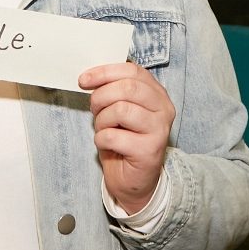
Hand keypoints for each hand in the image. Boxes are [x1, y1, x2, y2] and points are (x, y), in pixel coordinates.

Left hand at [78, 62, 174, 214]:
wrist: (133, 178)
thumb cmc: (123, 139)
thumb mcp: (119, 108)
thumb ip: (112, 90)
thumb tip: (89, 77)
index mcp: (157, 93)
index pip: (132, 71)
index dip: (105, 72)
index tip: (84, 80)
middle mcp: (163, 109)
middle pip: (127, 88)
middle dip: (101, 97)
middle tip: (94, 109)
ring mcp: (159, 130)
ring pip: (120, 110)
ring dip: (101, 120)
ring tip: (103, 129)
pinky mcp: (149, 150)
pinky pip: (112, 136)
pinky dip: (101, 139)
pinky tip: (108, 145)